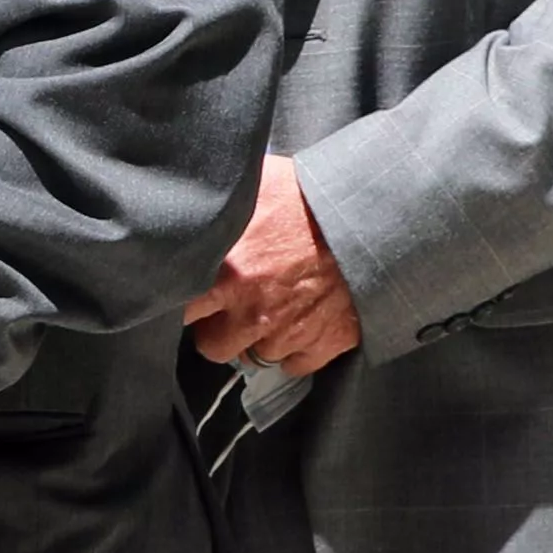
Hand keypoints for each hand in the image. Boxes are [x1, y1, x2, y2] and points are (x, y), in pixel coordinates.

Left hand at [181, 156, 363, 376]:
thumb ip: (218, 206)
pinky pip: (294, 365)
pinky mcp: (325, 345)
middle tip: (225, 305)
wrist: (378, 221)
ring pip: (252, 357)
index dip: (177, 301)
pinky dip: (293, 350)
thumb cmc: (312, 198)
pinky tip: (296, 323)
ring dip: (254, 339)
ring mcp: (289, 333)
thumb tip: (193, 196)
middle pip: (211, 345)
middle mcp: (252, 312)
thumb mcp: (257, 187)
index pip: (174, 309)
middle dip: (214, 328)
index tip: (183, 293)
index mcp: (225, 273)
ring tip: (265, 309)